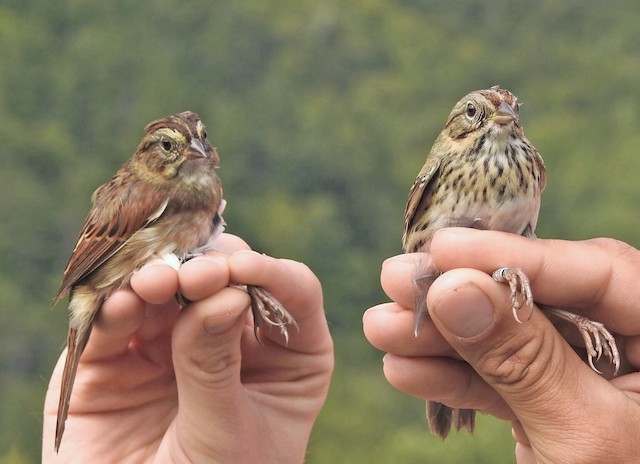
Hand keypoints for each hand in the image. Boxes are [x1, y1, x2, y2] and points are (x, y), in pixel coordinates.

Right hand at [43, 233, 332, 462]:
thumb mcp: (226, 434)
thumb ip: (216, 365)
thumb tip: (222, 294)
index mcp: (286, 358)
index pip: (292, 293)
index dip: (271, 273)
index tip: (243, 271)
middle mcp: (231, 342)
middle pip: (227, 278)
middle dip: (211, 267)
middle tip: (196, 276)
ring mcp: (170, 346)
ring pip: (168, 289)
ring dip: (161, 277)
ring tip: (155, 283)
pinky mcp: (114, 360)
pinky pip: (115, 323)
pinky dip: (117, 307)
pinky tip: (123, 305)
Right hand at [364, 228, 639, 463]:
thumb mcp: (580, 432)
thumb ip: (520, 356)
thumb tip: (454, 286)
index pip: (594, 272)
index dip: (512, 256)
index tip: (443, 250)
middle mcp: (632, 346)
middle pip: (538, 299)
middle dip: (460, 295)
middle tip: (394, 280)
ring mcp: (588, 378)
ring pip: (509, 341)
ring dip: (440, 339)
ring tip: (381, 328)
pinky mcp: (554, 407)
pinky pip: (501, 384)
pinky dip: (453, 382)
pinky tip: (405, 373)